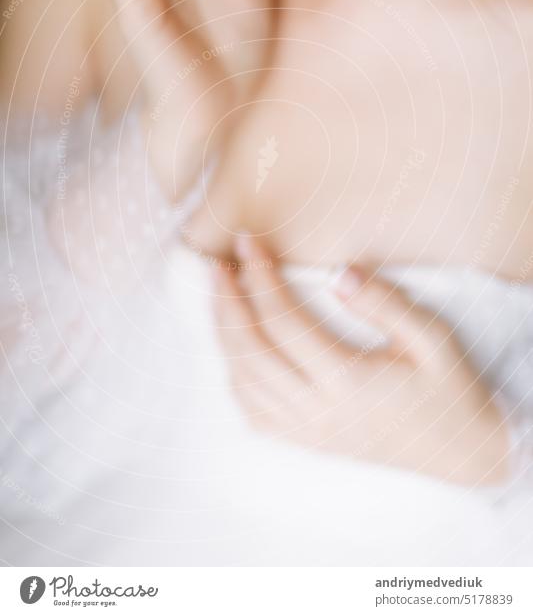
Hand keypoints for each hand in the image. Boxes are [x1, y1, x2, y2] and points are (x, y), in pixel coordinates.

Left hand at [212, 235, 510, 485]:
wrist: (463, 453)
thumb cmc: (448, 389)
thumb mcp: (432, 338)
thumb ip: (384, 303)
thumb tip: (337, 274)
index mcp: (348, 380)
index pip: (283, 320)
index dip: (259, 276)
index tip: (247, 243)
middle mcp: (319, 411)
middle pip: (250, 350)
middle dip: (227, 302)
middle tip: (219, 265)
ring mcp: (309, 433)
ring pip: (243, 382)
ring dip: (224, 335)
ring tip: (221, 295)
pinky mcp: (308, 444)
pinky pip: (253, 412)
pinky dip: (235, 375)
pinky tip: (235, 348)